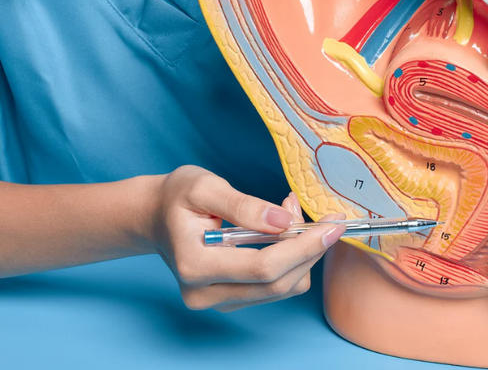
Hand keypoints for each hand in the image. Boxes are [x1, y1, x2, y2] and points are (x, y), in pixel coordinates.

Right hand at [150, 165, 344, 311]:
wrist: (154, 217)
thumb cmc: (177, 198)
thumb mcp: (204, 186)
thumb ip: (243, 205)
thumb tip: (285, 222)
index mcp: (194, 265)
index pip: (263, 267)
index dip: (303, 247)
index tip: (333, 225)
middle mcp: (204, 294)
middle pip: (277, 283)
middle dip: (311, 252)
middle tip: (327, 219)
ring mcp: (217, 301)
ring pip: (282, 289)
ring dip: (302, 254)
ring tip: (291, 214)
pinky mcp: (231, 299)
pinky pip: (275, 288)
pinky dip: (291, 261)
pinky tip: (283, 232)